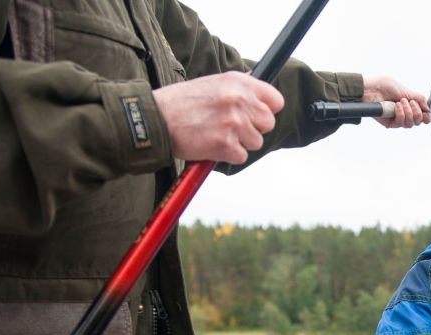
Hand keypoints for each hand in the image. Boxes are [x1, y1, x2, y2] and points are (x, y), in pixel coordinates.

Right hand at [153, 71, 283, 163]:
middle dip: (254, 128)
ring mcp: (234, 123)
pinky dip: (228, 155)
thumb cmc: (180, 103)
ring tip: (216, 133)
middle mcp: (239, 100)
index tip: (257, 114)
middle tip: (231, 127)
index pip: (275, 101)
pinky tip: (211, 144)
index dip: (267, 110)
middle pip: (268, 123)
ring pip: (256, 142)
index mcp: (238, 83)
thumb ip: (238, 88)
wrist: (154, 119)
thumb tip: (259, 89)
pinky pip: (241, 156)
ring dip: (240, 143)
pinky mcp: (226, 144)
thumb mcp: (212, 83)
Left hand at [362, 75, 430, 128]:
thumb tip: (428, 109)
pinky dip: (401, 114)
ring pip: (410, 124)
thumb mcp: (407, 91)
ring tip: (401, 101)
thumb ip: (419, 99)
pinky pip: (400, 123)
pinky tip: (397, 105)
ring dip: (408, 112)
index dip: (426, 116)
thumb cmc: (387, 87)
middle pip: (418, 122)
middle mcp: (405, 114)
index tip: (425, 110)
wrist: (373, 88)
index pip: (423, 117)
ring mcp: (397, 120)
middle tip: (410, 102)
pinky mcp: (390, 123)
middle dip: (417, 112)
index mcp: (410, 107)